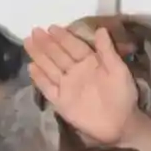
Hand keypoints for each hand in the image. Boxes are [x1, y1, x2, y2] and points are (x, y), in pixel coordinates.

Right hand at [24, 25, 138, 143]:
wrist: (120, 124)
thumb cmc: (123, 95)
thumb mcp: (119, 70)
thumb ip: (107, 51)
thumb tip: (101, 29)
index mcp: (90, 63)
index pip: (74, 46)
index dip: (63, 37)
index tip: (51, 27)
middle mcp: (76, 72)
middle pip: (58, 55)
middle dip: (46, 43)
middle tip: (34, 31)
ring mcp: (67, 86)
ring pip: (50, 68)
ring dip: (39, 56)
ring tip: (28, 42)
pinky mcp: (61, 101)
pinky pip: (48, 88)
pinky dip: (40, 78)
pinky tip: (31, 67)